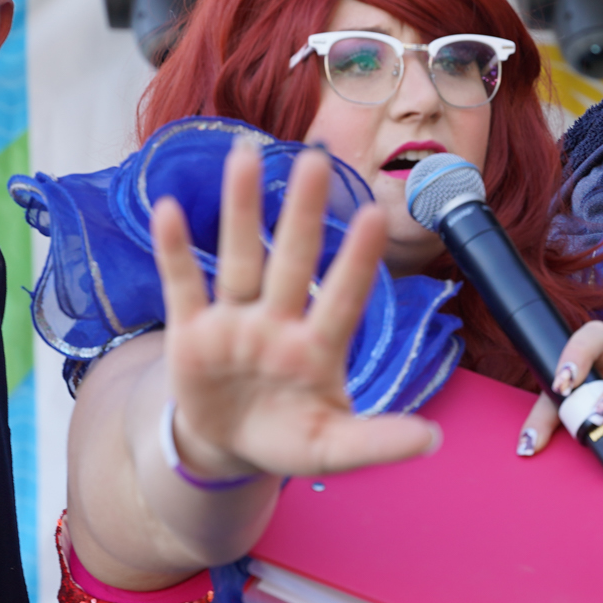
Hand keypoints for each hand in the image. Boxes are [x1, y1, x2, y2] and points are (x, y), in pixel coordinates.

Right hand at [151, 140, 439, 480]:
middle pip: (292, 259)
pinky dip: (174, 250)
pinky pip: (183, 284)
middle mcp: (278, 322)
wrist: (229, 445)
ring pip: (239, 256)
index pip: (343, 297)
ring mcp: (234, 322)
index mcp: (317, 348)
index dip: (357, 260)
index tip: (374, 214)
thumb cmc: (290, 439)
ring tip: (244, 154)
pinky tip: (169, 209)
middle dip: (302, 211)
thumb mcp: (333, 449)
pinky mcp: (191, 331)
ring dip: (240, 207)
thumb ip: (376, 443)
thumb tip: (432, 440)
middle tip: (316, 158)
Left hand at [516, 320, 602, 456]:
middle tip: (563, 387)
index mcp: (596, 365)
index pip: (581, 342)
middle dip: (578, 355)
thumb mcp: (583, 422)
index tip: (558, 385)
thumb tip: (526, 447)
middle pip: (601, 338)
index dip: (570, 354)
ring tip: (598, 418)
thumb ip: (554, 424)